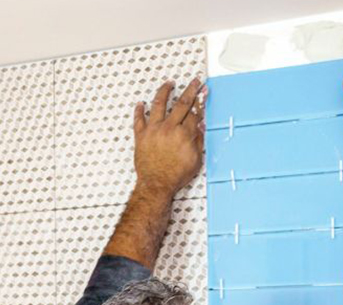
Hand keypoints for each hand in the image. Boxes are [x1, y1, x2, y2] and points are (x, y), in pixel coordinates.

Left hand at [133, 78, 205, 196]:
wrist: (156, 185)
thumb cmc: (175, 176)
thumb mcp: (195, 160)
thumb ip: (198, 141)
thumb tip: (200, 127)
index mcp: (184, 134)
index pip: (195, 112)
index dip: (201, 101)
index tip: (203, 93)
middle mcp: (169, 128)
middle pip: (181, 103)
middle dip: (190, 90)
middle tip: (194, 82)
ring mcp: (154, 131)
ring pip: (159, 104)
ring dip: (165, 92)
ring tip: (168, 84)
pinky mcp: (141, 136)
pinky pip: (138, 120)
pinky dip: (139, 111)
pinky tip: (140, 104)